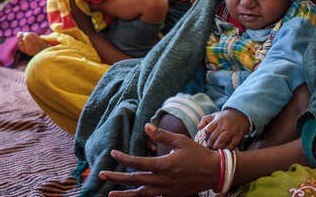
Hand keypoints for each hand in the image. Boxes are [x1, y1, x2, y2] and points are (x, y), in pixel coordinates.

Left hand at [99, 123, 218, 196]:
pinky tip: (131, 196)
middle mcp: (163, 180)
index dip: (124, 159)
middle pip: (135, 180)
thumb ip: (162, 135)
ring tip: (111, 194)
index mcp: (165, 165)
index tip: (113, 153)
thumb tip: (146, 126)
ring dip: (125, 194)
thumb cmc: (198, 154)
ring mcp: (166, 190)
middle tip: (101, 174)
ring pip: (141, 194)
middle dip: (117, 178)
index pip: (139, 163)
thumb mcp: (180, 141)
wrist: (214, 172)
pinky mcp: (170, 195)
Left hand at [195, 109, 250, 149]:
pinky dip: (228, 148)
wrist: (240, 115)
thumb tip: (198, 127)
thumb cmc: (224, 117)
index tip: (204, 141)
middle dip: (210, 143)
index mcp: (217, 120)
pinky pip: (233, 144)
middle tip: (208, 148)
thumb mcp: (214, 115)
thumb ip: (205, 120)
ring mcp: (232, 130)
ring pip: (222, 140)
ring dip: (217, 146)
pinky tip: (224, 150)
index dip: (205, 137)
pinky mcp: (238, 135)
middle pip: (214, 136)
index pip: (208, 129)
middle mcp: (224, 125)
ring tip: (214, 150)